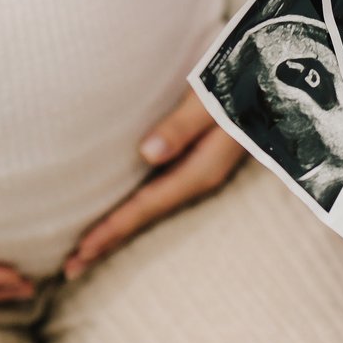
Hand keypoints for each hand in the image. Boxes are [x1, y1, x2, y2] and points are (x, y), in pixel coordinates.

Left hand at [63, 89, 244, 279]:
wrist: (271, 73)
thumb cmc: (240, 80)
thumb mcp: (212, 100)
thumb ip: (182, 125)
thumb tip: (147, 153)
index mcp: (201, 169)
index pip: (147, 206)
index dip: (113, 228)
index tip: (81, 250)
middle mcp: (198, 178)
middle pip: (145, 216)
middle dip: (108, 242)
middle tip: (70, 269)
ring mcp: (196, 171)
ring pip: (148, 207)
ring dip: (116, 229)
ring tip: (83, 252)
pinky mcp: (192, 160)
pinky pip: (154, 191)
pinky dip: (130, 208)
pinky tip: (114, 212)